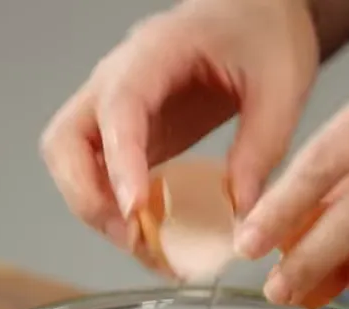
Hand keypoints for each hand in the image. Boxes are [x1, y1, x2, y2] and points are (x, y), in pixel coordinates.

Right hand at [40, 0, 318, 275]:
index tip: (135, 208)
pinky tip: (151, 236)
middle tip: (133, 235)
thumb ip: (261, 148)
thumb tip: (240, 212)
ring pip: (71, 163)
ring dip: (96, 210)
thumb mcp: (283, 87)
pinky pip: (99, 175)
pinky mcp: (128, 134)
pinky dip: (115, 210)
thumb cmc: (265, 34)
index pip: (119, 107)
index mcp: (156, 52)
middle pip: (65, 141)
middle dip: (87, 196)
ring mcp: (116, 108)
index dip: (120, 162)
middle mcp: (119, 79)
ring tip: (145, 246)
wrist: (257, 15)